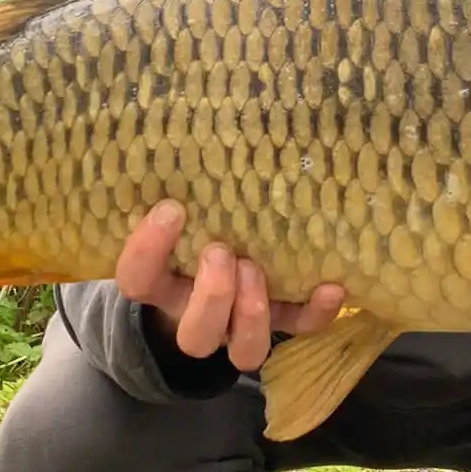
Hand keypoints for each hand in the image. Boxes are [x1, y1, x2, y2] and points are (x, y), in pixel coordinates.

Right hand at [114, 200, 345, 372]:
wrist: (220, 267)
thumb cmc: (196, 227)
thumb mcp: (181, 213)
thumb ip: (184, 188)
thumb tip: (205, 121)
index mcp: (162, 285)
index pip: (138, 280)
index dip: (147, 252)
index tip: (171, 208)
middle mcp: (196, 313)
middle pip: (195, 334)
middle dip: (212, 296)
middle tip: (223, 252)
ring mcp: (239, 325)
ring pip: (244, 351)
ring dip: (252, 314)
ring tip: (257, 269)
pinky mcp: (280, 323)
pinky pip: (299, 329)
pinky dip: (316, 312)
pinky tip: (332, 286)